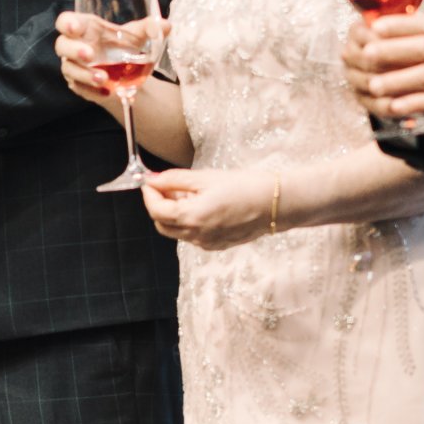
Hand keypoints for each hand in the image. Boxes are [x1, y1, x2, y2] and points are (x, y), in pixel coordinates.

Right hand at [53, 11, 170, 113]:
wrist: (129, 73)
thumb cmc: (126, 46)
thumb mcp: (138, 36)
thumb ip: (150, 28)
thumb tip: (166, 26)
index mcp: (86, 28)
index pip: (66, 21)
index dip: (67, 23)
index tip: (75, 28)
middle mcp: (75, 46)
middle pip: (62, 45)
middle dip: (74, 50)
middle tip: (90, 55)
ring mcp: (75, 66)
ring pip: (70, 69)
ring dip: (85, 74)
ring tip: (104, 79)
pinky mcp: (79, 84)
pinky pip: (79, 88)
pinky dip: (92, 91)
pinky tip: (106, 92)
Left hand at [141, 167, 276, 250]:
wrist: (275, 203)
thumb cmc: (244, 186)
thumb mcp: (206, 177)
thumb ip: (175, 180)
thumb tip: (153, 179)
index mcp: (192, 217)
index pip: (156, 210)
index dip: (149, 194)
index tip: (149, 181)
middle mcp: (197, 236)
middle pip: (162, 225)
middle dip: (158, 206)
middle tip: (165, 186)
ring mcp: (207, 243)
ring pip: (177, 231)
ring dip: (173, 214)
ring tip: (187, 192)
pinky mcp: (217, 245)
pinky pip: (193, 235)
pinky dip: (188, 221)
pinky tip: (201, 205)